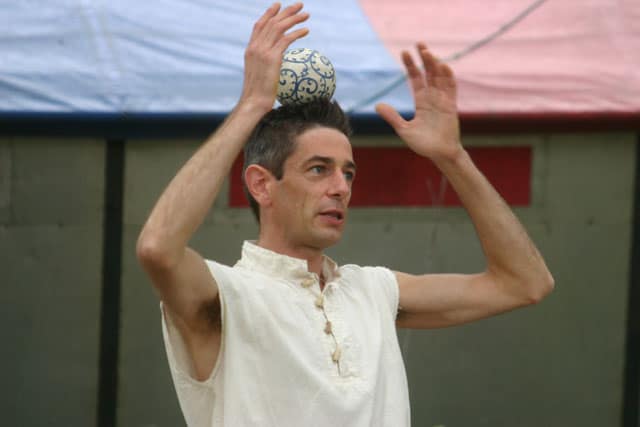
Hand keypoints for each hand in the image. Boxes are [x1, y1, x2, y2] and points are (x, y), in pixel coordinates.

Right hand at [239, 2, 309, 111]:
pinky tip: (306, 31)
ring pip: (279, 28)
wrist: (254, 101)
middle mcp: (255, 47)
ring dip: (294, 19)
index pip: (259, 25)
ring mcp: (262, 51)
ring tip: (306, 15)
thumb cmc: (258, 95)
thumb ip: (265, 66)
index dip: (269, 13)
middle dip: (285, 11)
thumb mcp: (259, 77)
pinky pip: (286, 40)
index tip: (278, 6)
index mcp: (250, 49)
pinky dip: (297, 33)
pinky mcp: (272, 57)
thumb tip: (276, 67)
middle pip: (271, 22)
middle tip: (299, 5)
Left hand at [376, 43, 461, 162]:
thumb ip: (392, 117)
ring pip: (440, 77)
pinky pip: (451, 88)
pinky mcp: (451, 106)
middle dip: (424, 59)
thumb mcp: (403, 129)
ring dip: (435, 64)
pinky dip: (448, 77)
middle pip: (429, 73)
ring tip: (428, 52)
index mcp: (421, 101)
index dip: (411, 65)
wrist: (439, 154)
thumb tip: (377, 105)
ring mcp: (443, 100)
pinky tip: (443, 66)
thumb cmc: (423, 144)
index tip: (404, 52)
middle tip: (419, 44)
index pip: (416, 78)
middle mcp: (432, 97)